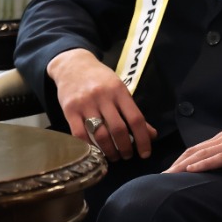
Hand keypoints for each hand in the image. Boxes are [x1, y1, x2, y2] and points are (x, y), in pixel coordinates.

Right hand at [46, 47, 155, 161]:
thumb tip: (152, 135)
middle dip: (126, 147)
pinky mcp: (69, 109)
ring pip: (100, 134)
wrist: (72, 64)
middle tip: (128, 156)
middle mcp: (103, 97)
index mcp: (119, 92)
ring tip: (114, 157)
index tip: (145, 153)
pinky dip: (89, 146)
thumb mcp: (120, 90)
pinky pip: (79, 134)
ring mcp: (85, 103)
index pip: (136, 119)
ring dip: (109, 150)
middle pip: (118, 129)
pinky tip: (96, 152)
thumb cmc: (101, 79)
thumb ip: (133, 112)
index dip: (143, 139)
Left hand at [165, 102, 221, 173]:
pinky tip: (191, 171)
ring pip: (202, 154)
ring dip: (183, 166)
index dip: (181, 161)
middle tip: (159, 178)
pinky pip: (220, 158)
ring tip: (168, 177)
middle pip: (194, 151)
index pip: (197, 149)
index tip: (168, 173)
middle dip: (175, 164)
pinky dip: (203, 164)